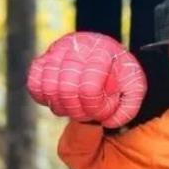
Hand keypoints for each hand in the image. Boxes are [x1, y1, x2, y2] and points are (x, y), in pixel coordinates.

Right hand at [26, 32, 146, 127]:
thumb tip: (102, 122)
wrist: (111, 61)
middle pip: (66, 90)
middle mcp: (78, 46)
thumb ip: (125, 111)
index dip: (93, 108)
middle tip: (89, 113)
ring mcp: (58, 50)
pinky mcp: (44, 58)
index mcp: (104, 52)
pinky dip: (45, 99)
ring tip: (77, 106)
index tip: (102, 112)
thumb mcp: (134, 93)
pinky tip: (61, 101)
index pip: (88, 89)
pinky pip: (34, 84)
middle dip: (78, 111)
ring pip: (48, 88)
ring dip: (62, 107)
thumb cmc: (122, 79)